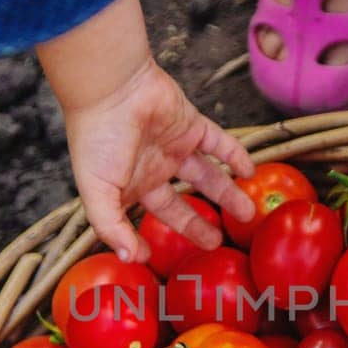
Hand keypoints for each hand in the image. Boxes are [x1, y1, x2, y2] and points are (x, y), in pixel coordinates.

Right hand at [62, 58, 253, 261]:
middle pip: (181, 203)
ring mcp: (174, 146)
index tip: (159, 256)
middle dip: (198, 224)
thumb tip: (130, 258)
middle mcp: (152, 168)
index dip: (152, 236)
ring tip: (248, 213)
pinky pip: (219, 143)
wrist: (111, 88)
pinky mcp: (191, 125)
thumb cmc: (97, 139)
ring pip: (206, 176)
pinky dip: (236, 155)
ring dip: (227, 193)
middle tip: (218, 243)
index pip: (148, 217)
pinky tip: (250, 172)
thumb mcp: (96, 191)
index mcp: (128, 185)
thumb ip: (111, 227)